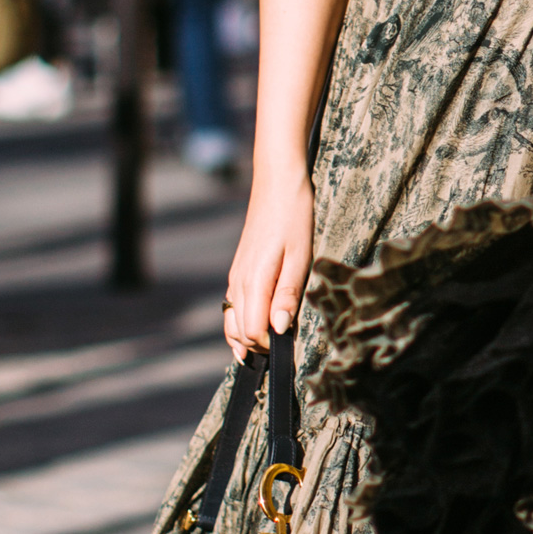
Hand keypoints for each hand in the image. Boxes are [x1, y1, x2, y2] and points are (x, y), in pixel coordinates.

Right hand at [223, 168, 314, 351]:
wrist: (278, 182)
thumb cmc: (294, 217)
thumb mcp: (300, 255)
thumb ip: (287, 294)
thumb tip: (277, 329)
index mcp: (254, 281)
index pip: (253, 331)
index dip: (272, 345)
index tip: (292, 346)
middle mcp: (238, 282)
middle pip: (240, 332)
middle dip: (261, 346)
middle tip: (286, 350)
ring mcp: (236, 276)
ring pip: (232, 322)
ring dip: (248, 339)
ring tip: (270, 349)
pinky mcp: (238, 270)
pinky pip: (232, 307)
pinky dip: (240, 324)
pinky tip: (254, 332)